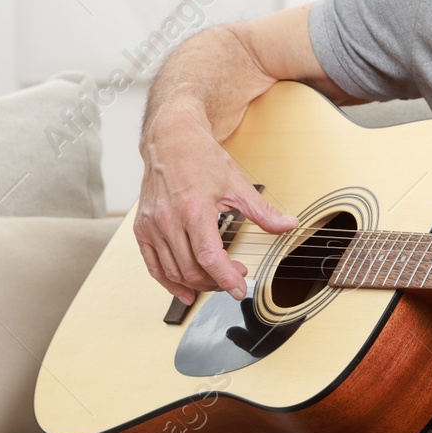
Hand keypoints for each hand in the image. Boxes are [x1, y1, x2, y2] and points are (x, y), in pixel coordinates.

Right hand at [134, 100, 297, 303]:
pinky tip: (185, 291)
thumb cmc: (201, 158)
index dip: (226, 279)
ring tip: (217, 280)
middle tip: (235, 277)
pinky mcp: (142, 229)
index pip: (210, 258)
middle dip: (217, 282)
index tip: (240, 289)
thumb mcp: (237, 183)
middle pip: (192, 269)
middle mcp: (169, 220)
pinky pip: (153, 266)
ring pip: (174, 271)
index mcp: (194, 209)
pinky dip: (169, 283)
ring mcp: (153, 226)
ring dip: (197, 284)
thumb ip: (262, 211)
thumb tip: (288, 225)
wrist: (170, 141)